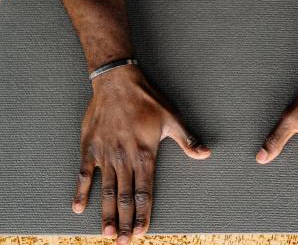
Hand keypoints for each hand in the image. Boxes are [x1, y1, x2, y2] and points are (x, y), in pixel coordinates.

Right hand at [72, 65, 210, 243]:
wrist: (118, 81)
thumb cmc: (147, 99)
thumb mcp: (172, 117)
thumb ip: (187, 139)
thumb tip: (206, 154)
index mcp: (145, 154)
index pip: (144, 191)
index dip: (143, 214)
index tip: (141, 232)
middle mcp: (124, 158)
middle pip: (124, 197)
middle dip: (125, 222)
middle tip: (123, 244)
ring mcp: (105, 154)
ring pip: (105, 190)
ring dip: (106, 214)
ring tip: (107, 234)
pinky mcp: (89, 147)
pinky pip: (83, 173)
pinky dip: (81, 191)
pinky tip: (78, 208)